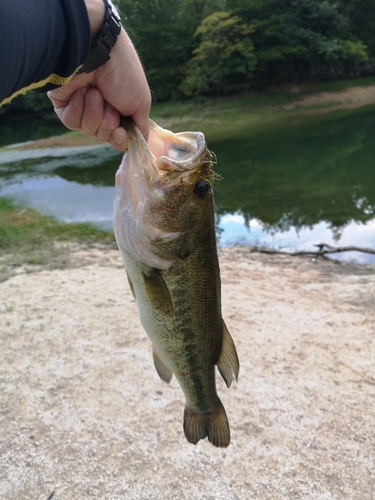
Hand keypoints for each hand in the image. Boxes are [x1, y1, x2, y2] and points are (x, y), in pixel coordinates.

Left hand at [48, 29, 150, 149]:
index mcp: (120, 111)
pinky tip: (81, 92)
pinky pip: (71, 122)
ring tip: (95, 92)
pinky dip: (78, 108)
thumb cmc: (124, 74)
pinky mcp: (64, 105)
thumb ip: (141, 127)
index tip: (121, 132)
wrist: (98, 51)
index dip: (119, 139)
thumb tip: (141, 145)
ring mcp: (82, 108)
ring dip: (94, 113)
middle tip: (110, 102)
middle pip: (103, 136)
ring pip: (87, 130)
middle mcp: (101, 110)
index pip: (118, 138)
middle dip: (107, 122)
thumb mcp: (141, 103)